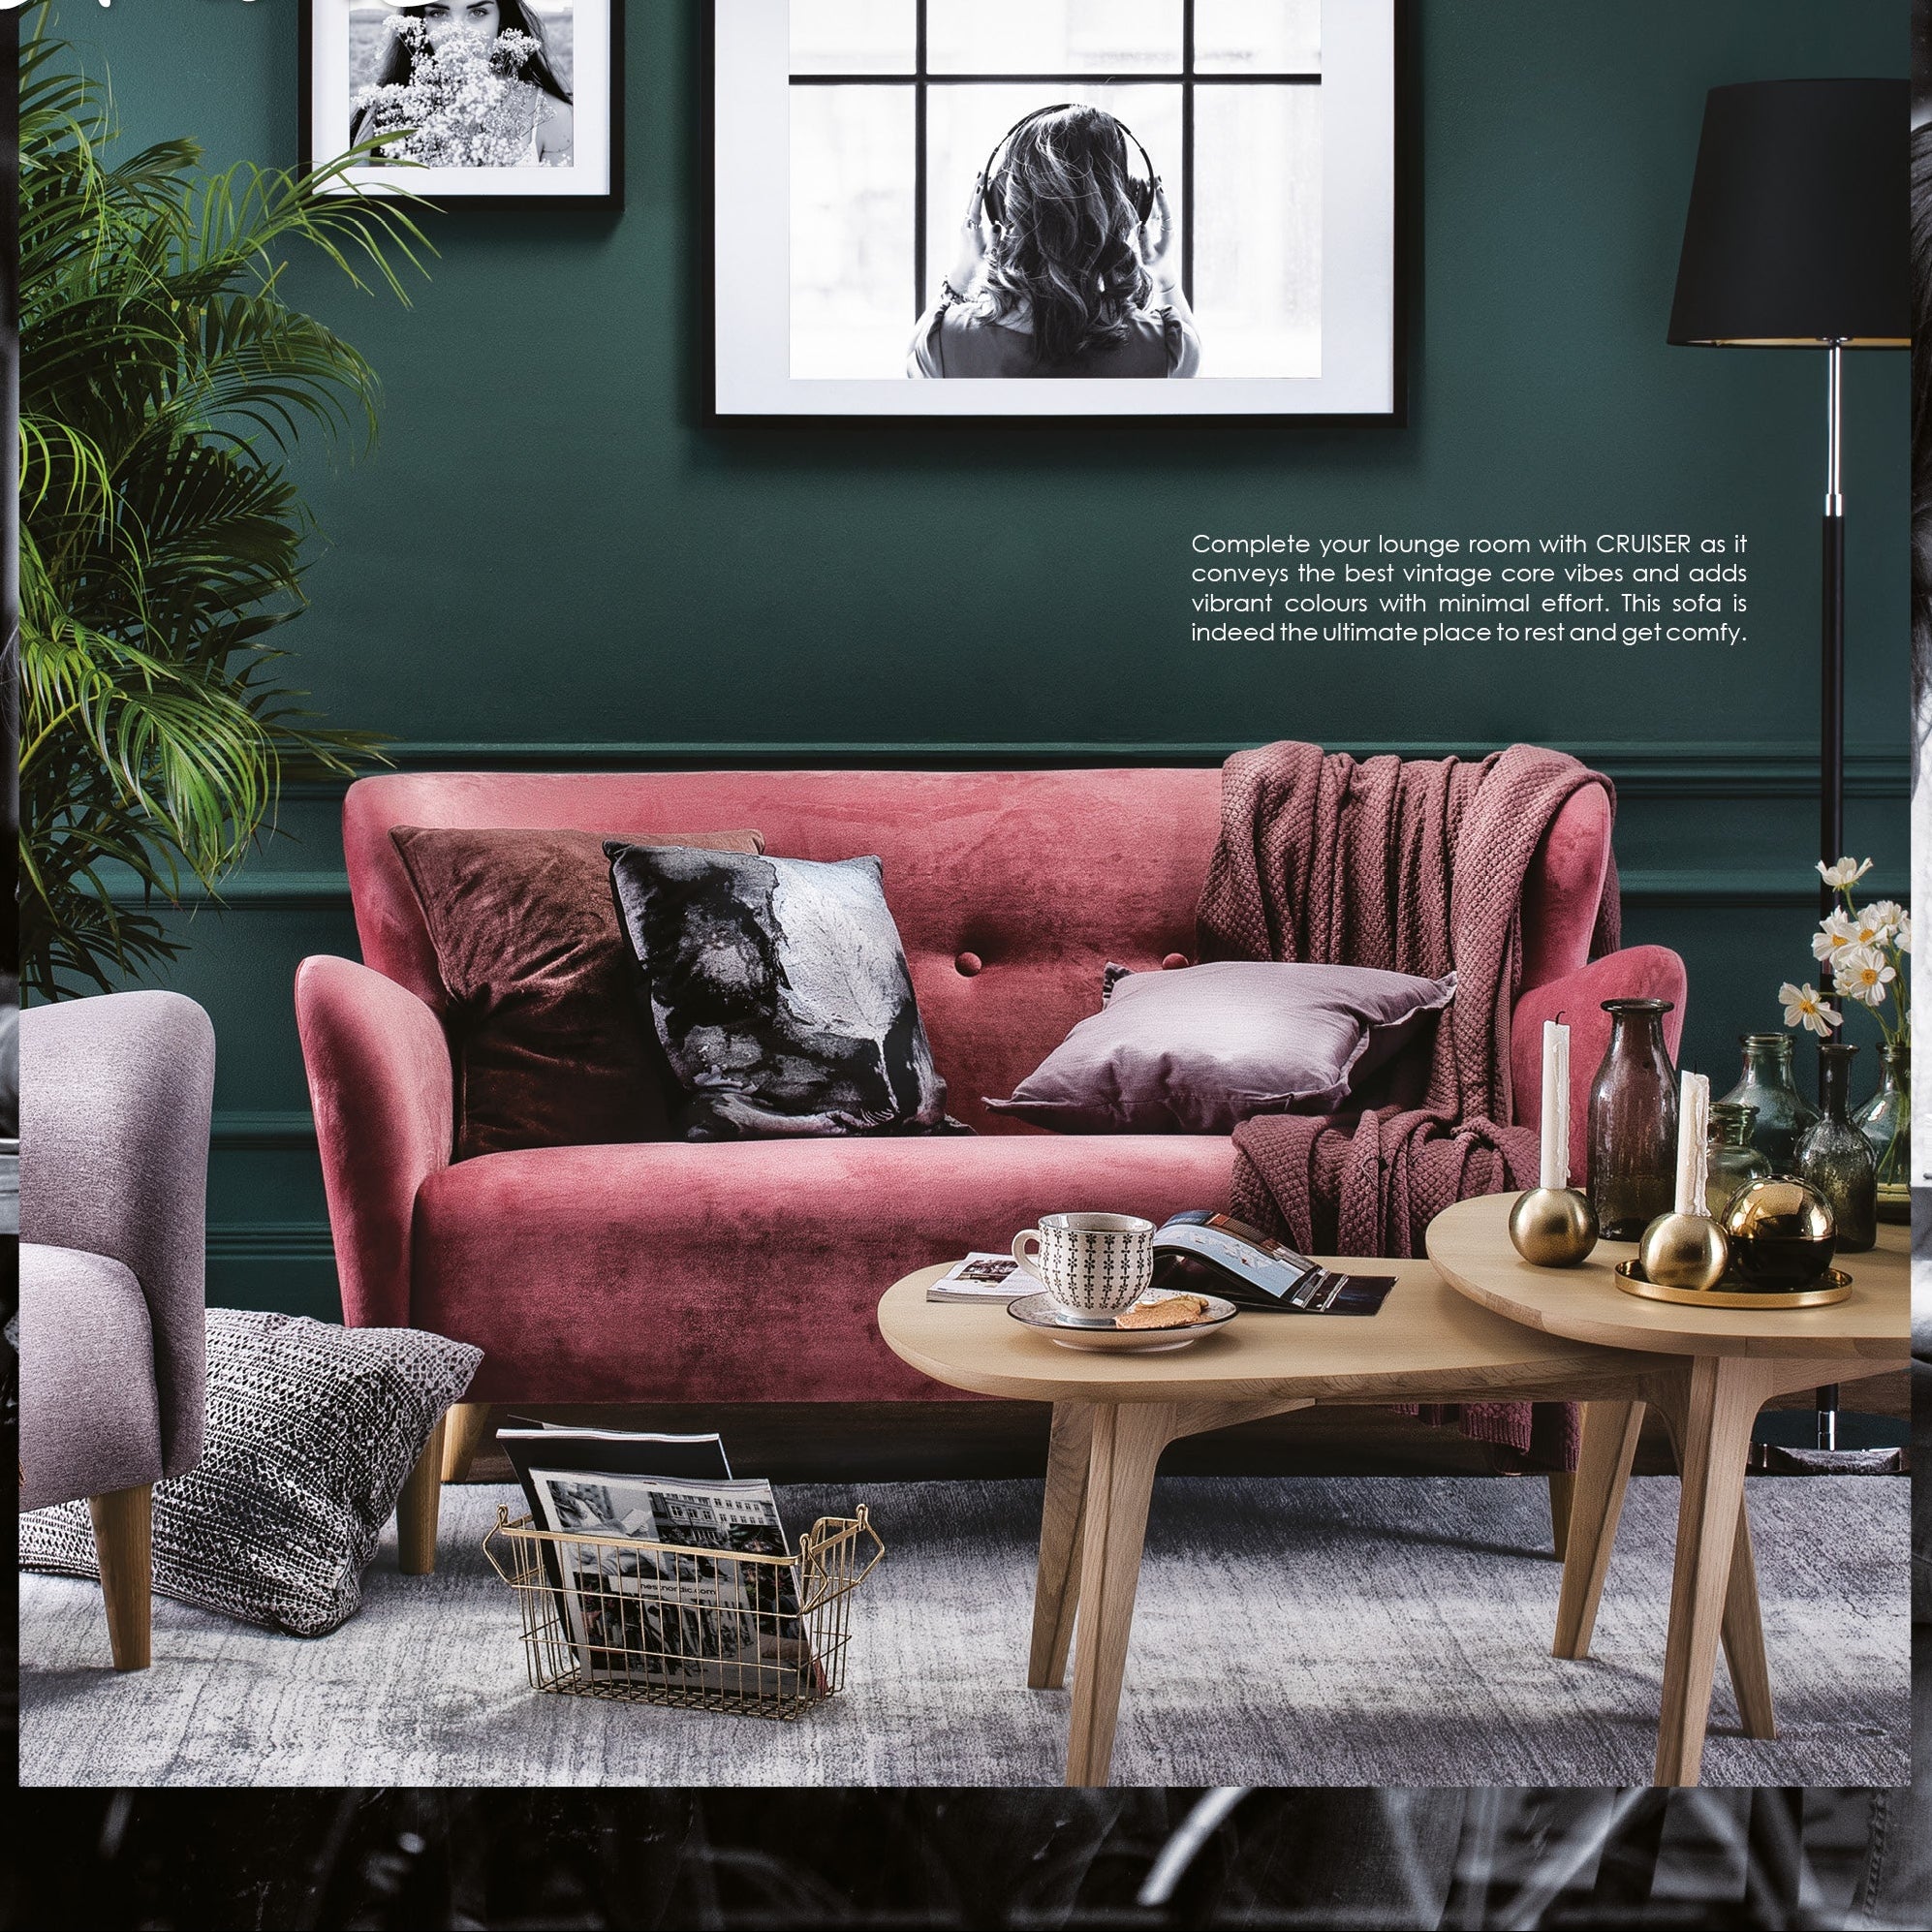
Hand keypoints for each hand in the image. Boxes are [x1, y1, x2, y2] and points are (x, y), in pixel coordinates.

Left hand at [946, 172, 991, 293]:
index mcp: (971, 229)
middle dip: (976, 186)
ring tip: (979, 176)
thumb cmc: (978, 265)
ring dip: (975, 190)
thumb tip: (997, 225)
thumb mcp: (989, 254)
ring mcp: (964, 225)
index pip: (975, 207)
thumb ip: (994, 239)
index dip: (978, 195)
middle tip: (980, 171)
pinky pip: (970, 208)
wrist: (964, 273)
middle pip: (970, 201)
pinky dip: (974, 198)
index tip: (981, 182)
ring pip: (969, 203)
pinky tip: (978, 191)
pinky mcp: (964, 227)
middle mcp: (965, 225)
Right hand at [1138, 179, 1179, 287]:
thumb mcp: (1149, 256)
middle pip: (1162, 205)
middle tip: (1154, 176)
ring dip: (1152, 193)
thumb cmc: (1155, 267)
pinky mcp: (1155, 226)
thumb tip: (1141, 225)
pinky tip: (1144, 190)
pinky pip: (1152, 210)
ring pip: (1157, 206)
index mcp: (1168, 232)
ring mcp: (1161, 225)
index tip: (1159, 187)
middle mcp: (1166, 226)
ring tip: (1148, 178)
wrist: (1162, 274)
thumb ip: (1145, 241)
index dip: (1162, 199)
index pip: (1165, 212)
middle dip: (1157, 191)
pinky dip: (1148, 200)